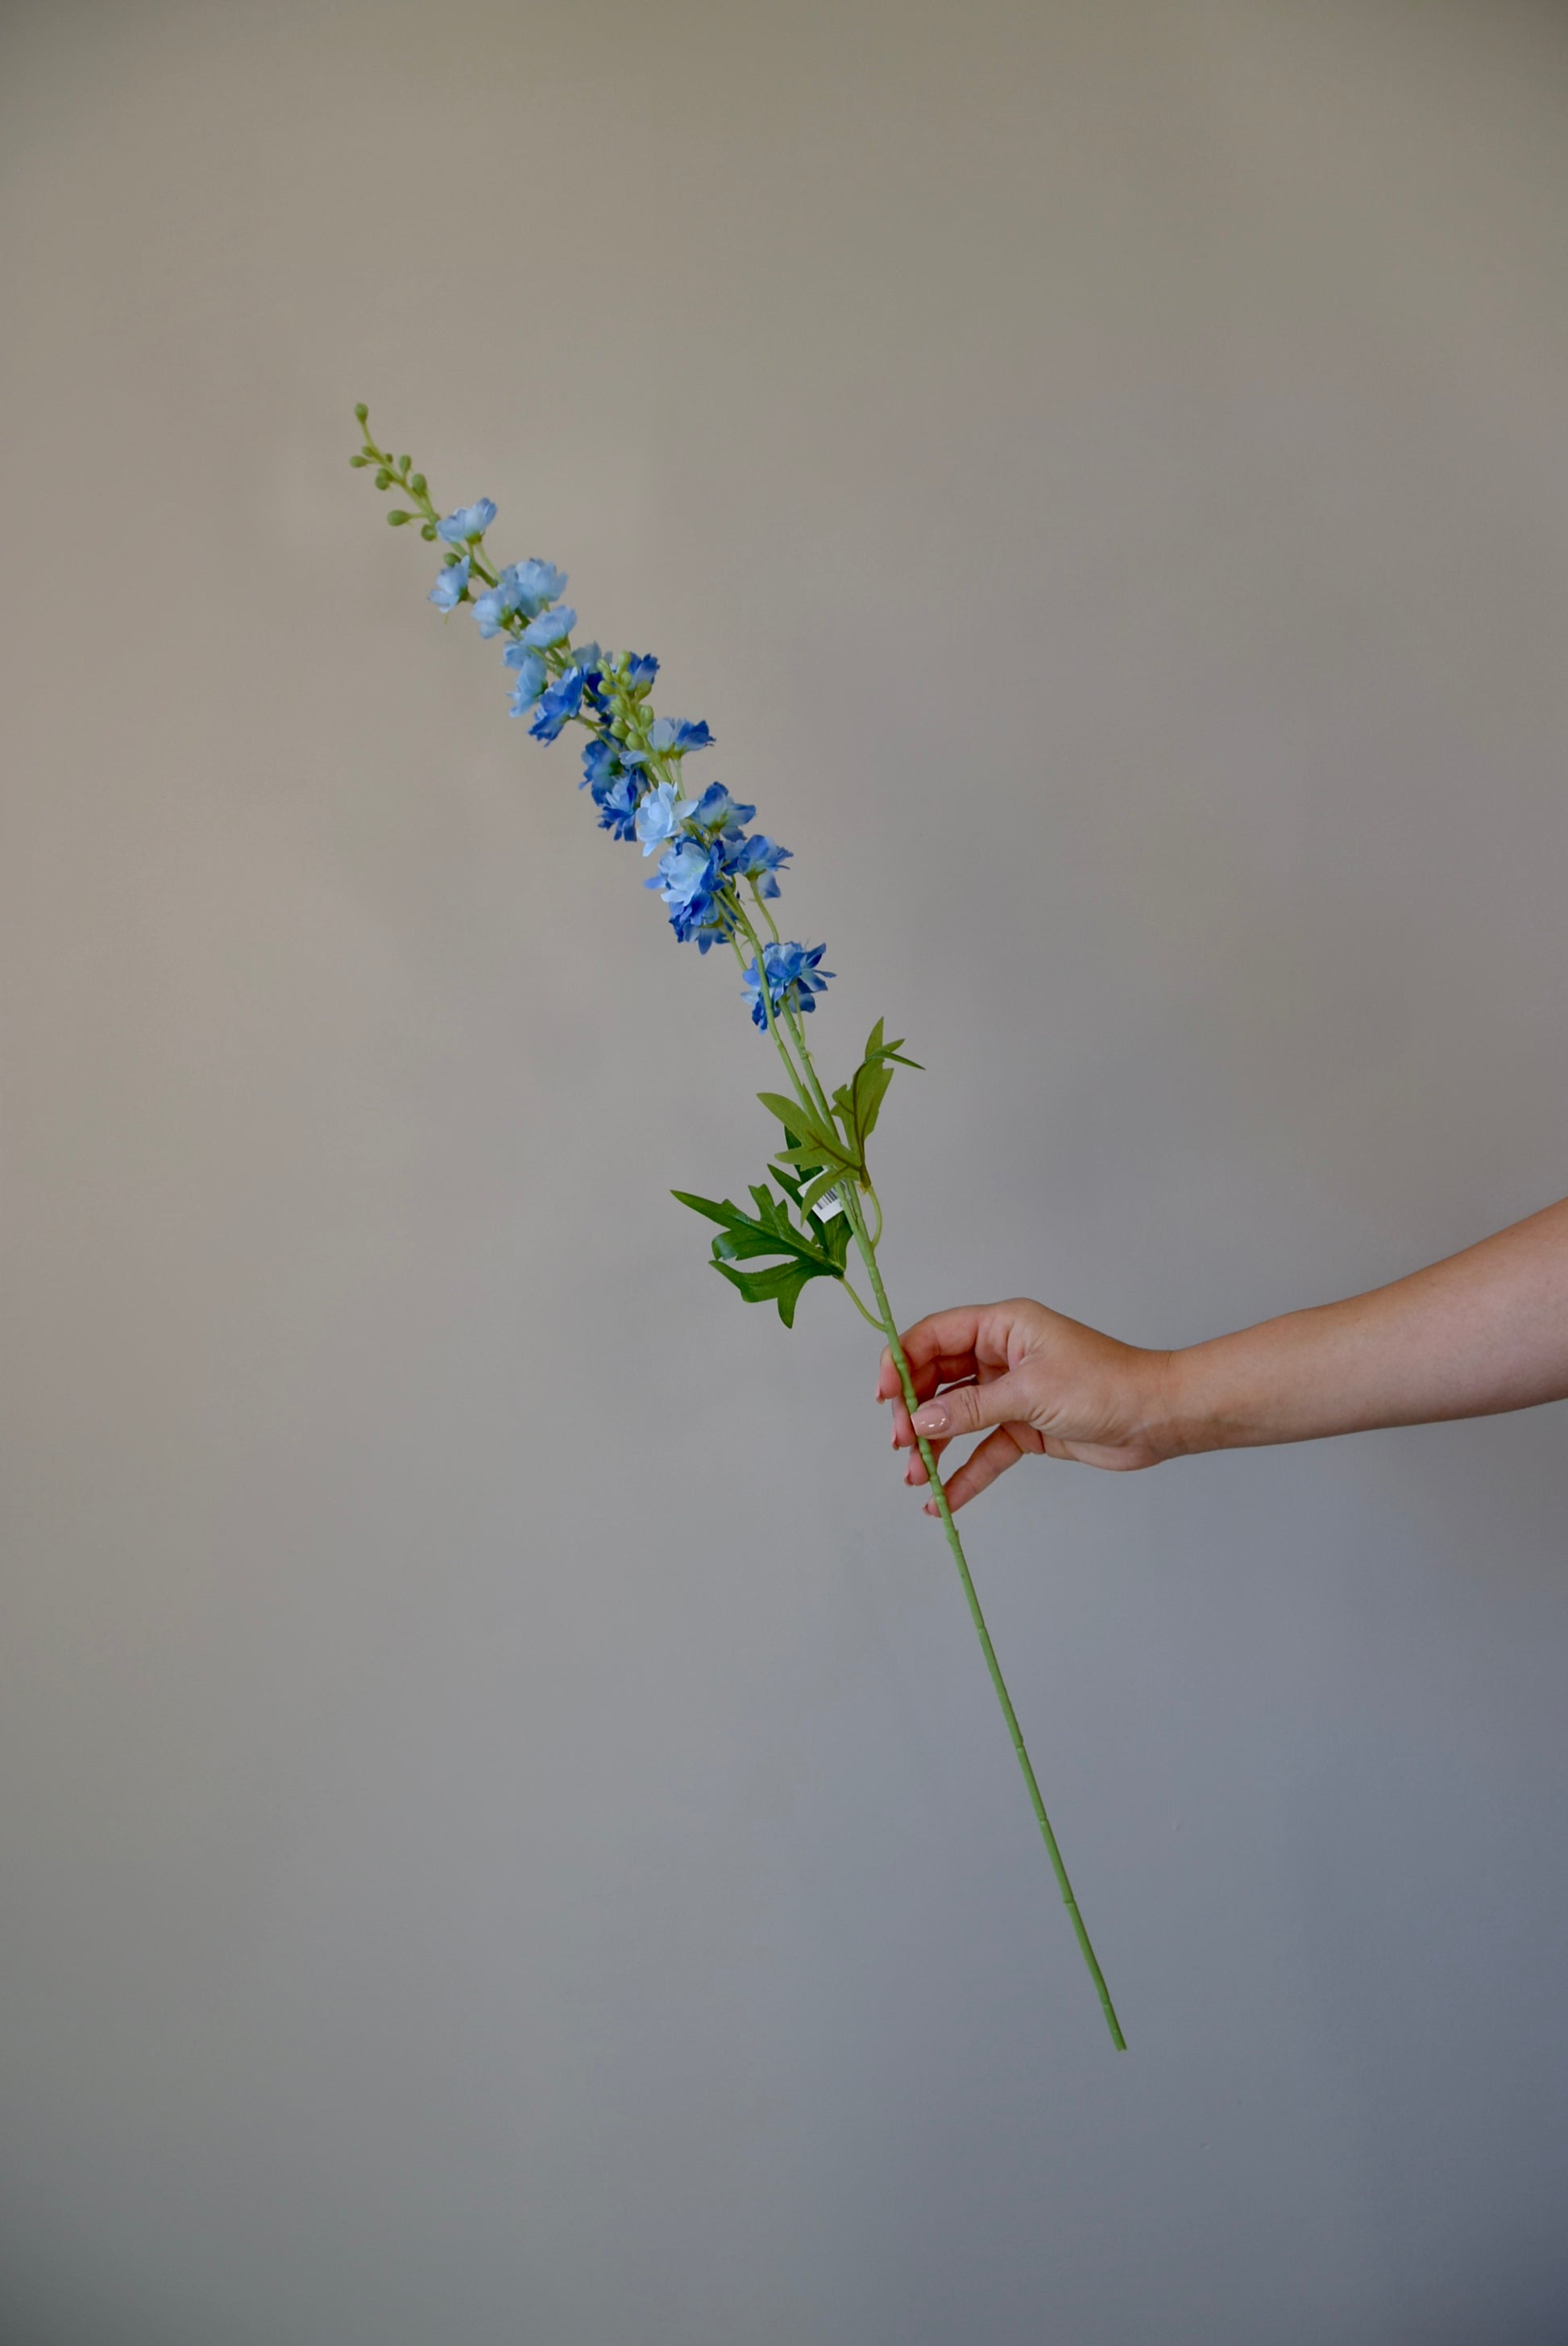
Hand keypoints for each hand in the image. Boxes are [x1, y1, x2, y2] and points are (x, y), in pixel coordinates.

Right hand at [875, 1299, 1178, 1514]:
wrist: (1156, 1418)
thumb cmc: (1106, 1384)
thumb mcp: (1030, 1393)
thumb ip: (971, 1408)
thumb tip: (921, 1421)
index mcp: (1002, 1326)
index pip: (934, 1336)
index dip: (902, 1362)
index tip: (884, 1397)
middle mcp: (1002, 1355)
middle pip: (939, 1379)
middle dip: (915, 1411)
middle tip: (901, 1442)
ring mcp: (1013, 1392)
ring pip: (957, 1417)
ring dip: (934, 1446)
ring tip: (916, 1476)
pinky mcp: (1026, 1427)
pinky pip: (985, 1449)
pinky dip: (965, 1473)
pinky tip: (945, 1497)